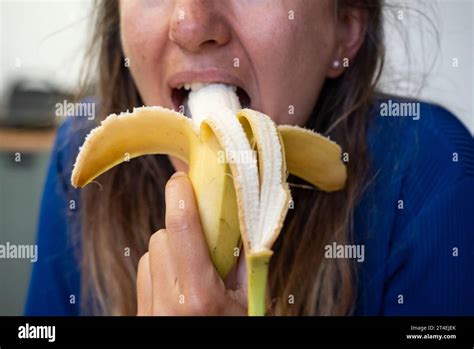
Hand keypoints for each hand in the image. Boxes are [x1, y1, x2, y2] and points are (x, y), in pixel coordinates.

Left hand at [137, 171, 246, 314]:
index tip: (183, 178)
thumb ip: (247, 260)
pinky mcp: (139, 313)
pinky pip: (144, 273)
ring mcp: (149, 310)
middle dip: (182, 230)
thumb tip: (243, 219)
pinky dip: (160, 268)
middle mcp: (168, 303)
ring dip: (170, 250)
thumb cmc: (234, 329)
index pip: (182, 229)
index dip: (180, 195)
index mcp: (200, 298)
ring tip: (192, 270)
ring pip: (150, 253)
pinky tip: (178, 285)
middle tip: (204, 244)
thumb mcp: (250, 302)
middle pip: (162, 237)